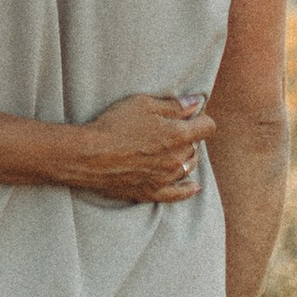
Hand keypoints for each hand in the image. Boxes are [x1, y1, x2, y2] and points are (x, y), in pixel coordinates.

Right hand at [71, 92, 212, 206]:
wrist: (89, 155)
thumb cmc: (115, 125)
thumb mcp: (144, 104)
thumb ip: (174, 105)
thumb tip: (197, 102)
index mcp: (177, 135)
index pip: (207, 127)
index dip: (201, 118)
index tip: (193, 114)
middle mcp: (176, 159)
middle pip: (196, 146)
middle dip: (189, 136)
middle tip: (173, 128)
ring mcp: (165, 177)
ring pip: (188, 167)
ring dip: (186, 156)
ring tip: (174, 149)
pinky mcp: (152, 191)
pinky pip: (178, 194)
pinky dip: (188, 189)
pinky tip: (194, 186)